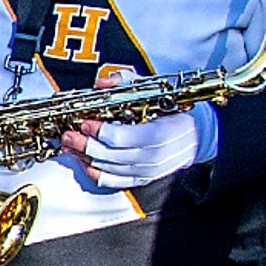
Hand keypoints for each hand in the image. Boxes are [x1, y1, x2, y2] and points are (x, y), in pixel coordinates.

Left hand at [63, 93, 209, 191]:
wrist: (197, 136)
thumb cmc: (172, 111)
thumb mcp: (153, 91)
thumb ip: (126, 83)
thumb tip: (101, 83)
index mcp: (156, 134)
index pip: (118, 137)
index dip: (97, 130)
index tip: (84, 122)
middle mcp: (151, 156)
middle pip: (108, 155)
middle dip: (83, 145)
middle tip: (68, 135)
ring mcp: (146, 171)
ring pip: (107, 169)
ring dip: (84, 158)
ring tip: (69, 147)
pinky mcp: (142, 179)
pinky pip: (114, 182)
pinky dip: (96, 174)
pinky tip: (84, 164)